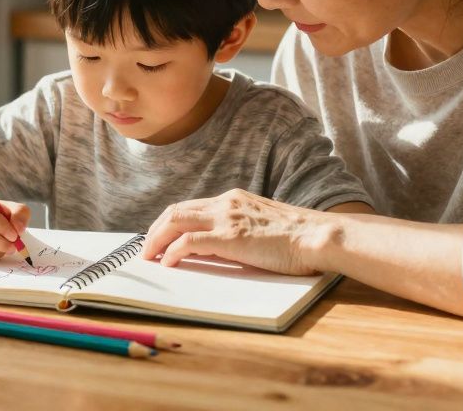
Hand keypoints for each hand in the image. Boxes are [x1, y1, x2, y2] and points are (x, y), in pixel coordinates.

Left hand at [141, 189, 329, 274]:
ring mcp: (226, 218)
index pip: (191, 207)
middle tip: (146, 249)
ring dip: (157, 239)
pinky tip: (168, 263)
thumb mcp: (262, 226)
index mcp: (234, 199)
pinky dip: (173, 251)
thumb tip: (222, 246)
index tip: (160, 237)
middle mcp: (225, 203)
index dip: (170, 223)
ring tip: (149, 257)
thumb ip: (241, 229)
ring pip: (176, 221)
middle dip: (155, 230)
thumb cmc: (298, 237)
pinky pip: (189, 242)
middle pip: (176, 211)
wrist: (316, 235)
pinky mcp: (229, 237)